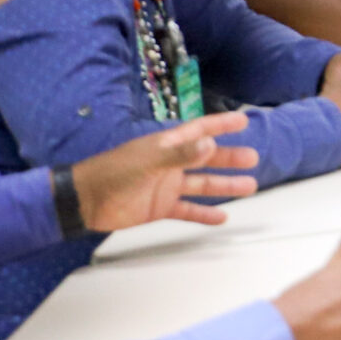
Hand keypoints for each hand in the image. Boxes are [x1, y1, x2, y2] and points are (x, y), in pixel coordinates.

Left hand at [69, 111, 260, 230]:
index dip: (221, 125)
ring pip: (202, 184)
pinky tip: (222, 218)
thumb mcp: (150, 160)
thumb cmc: (115, 172)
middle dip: (230, 158)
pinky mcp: (160, 207)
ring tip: (249, 186)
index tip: (243, 121)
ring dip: (225, 186)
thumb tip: (212, 144)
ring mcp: (167, 186)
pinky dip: (204, 214)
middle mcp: (171, 163)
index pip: (200, 130)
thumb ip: (181, 154)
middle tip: (253, 159)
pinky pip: (188, 210)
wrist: (87, 201)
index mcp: (167, 145)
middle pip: (206, 158)